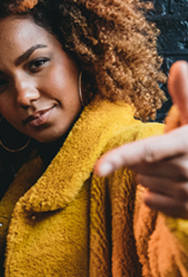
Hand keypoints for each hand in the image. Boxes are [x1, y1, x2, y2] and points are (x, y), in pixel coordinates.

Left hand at [94, 61, 187, 218]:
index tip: (97, 169)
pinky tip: (173, 186)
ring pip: (144, 183)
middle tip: (167, 152)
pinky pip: (151, 201)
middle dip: (144, 158)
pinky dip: (156, 194)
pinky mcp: (187, 210)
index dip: (120, 159)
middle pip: (139, 166)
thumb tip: (180, 66)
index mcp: (187, 144)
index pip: (148, 152)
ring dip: (151, 175)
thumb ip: (186, 95)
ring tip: (174, 168)